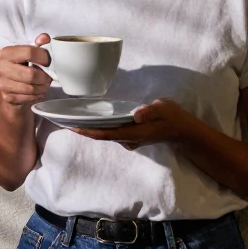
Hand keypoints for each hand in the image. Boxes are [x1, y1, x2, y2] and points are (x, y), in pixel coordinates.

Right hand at [0, 34, 52, 106]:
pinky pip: (28, 98)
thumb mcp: (28, 52)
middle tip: (49, 77)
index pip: (29, 53)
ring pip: (30, 88)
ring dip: (42, 87)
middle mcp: (1, 68)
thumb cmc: (21, 65)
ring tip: (45, 84)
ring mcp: (2, 84)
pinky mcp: (7, 97)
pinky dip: (37, 95)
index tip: (49, 62)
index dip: (43, 57)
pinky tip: (38, 91)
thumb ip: (38, 44)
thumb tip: (45, 38)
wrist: (10, 85)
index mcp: (6, 53)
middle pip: (30, 74)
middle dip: (44, 77)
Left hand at [72, 99, 197, 150]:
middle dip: (84, 130)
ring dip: (90, 129)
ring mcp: (129, 140)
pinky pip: (111, 134)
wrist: (182, 130)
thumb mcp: (164, 108)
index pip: (107, 134)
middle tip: (65, 122)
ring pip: (106, 136)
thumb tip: (136, 115)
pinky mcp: (130, 136)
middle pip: (102, 136)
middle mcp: (129, 139)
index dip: (89, 131)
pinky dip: (99, 128)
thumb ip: (150, 111)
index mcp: (134, 133)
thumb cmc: (173, 117)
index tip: (73, 127)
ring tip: (74, 120)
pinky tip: (92, 121)